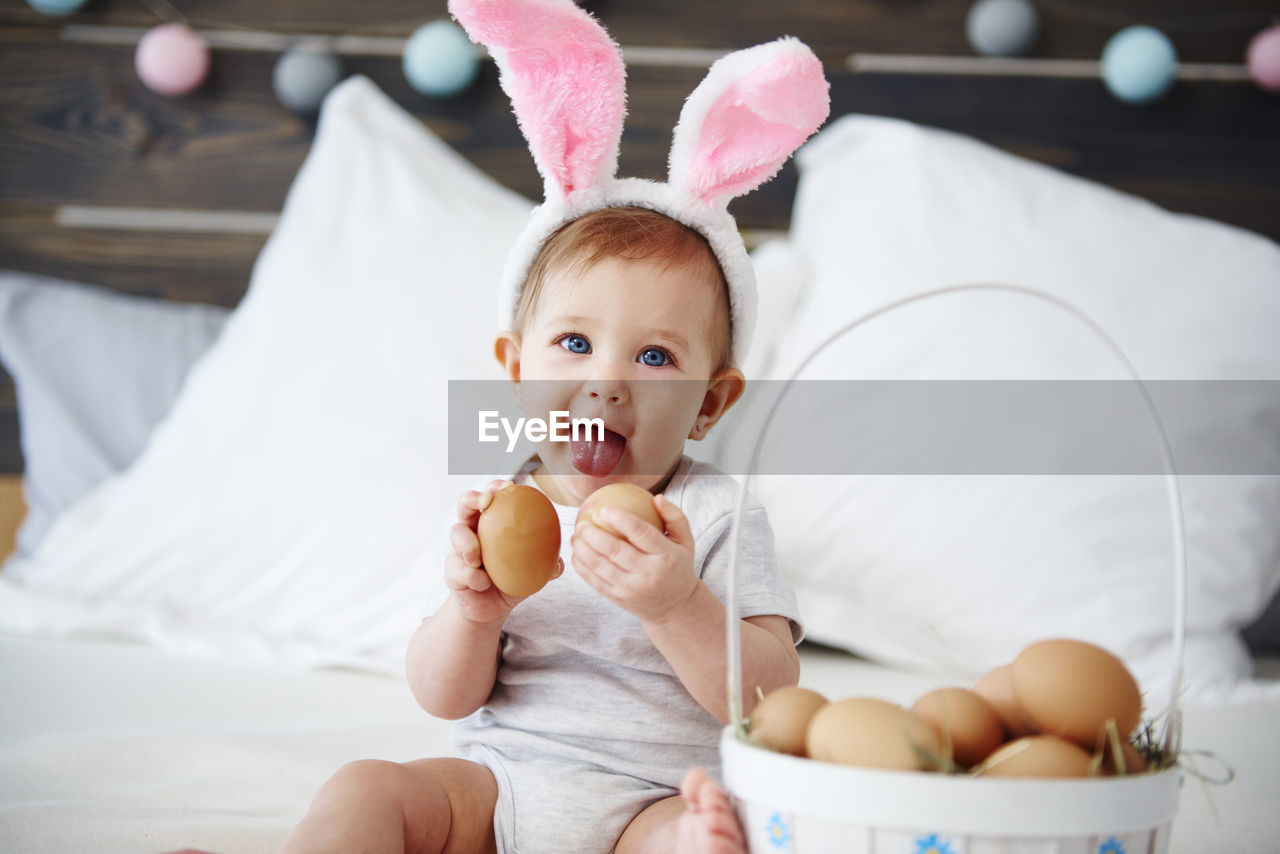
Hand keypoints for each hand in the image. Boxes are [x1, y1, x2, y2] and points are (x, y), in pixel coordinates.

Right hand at [445, 480, 563, 623]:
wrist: (491, 609)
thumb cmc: (511, 581)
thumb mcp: (531, 573)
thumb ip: (545, 566)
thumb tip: (558, 564)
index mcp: (492, 524)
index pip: (492, 497)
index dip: (496, 487)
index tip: (509, 487)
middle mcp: (473, 531)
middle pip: (464, 504)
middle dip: (472, 498)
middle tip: (485, 503)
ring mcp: (459, 550)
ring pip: (456, 532)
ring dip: (468, 543)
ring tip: (477, 559)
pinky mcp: (452, 571)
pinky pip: (458, 569)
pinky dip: (472, 576)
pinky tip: (483, 583)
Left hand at [571, 494, 695, 623]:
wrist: (675, 607)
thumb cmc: (678, 567)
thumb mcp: (686, 541)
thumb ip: (674, 517)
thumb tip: (657, 497)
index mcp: (666, 556)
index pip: (641, 533)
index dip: (621, 519)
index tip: (605, 509)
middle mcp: (649, 573)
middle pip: (615, 550)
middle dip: (593, 534)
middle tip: (582, 523)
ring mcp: (632, 589)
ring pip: (601, 566)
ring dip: (583, 550)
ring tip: (575, 536)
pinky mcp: (619, 599)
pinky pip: (595, 581)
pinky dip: (582, 568)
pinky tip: (576, 554)